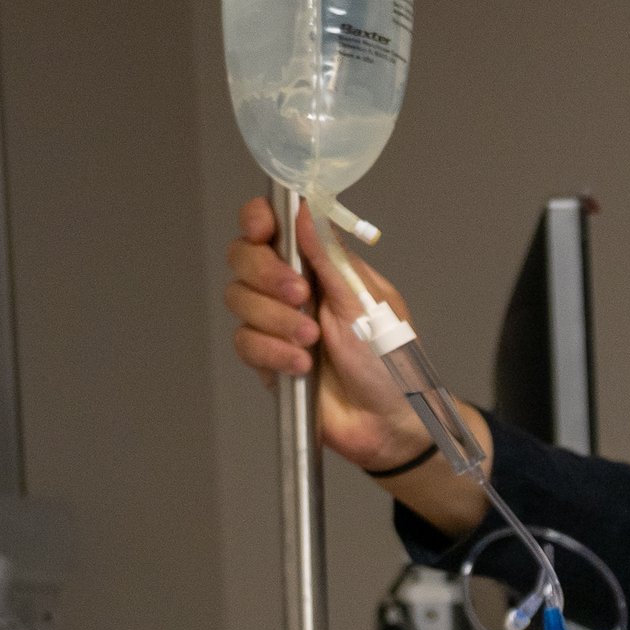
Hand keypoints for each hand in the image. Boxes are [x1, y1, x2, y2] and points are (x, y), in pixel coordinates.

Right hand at [221, 196, 491, 521]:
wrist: (388, 421)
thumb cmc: (390, 360)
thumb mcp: (364, 301)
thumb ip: (329, 256)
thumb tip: (305, 208)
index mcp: (320, 266)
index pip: (272, 227)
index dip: (258, 220)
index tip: (261, 228)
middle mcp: (292, 288)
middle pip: (243, 257)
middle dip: (266, 275)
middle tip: (301, 296)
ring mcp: (275, 322)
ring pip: (239, 299)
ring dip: (276, 320)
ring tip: (313, 341)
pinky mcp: (266, 356)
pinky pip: (245, 341)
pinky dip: (272, 352)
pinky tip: (302, 366)